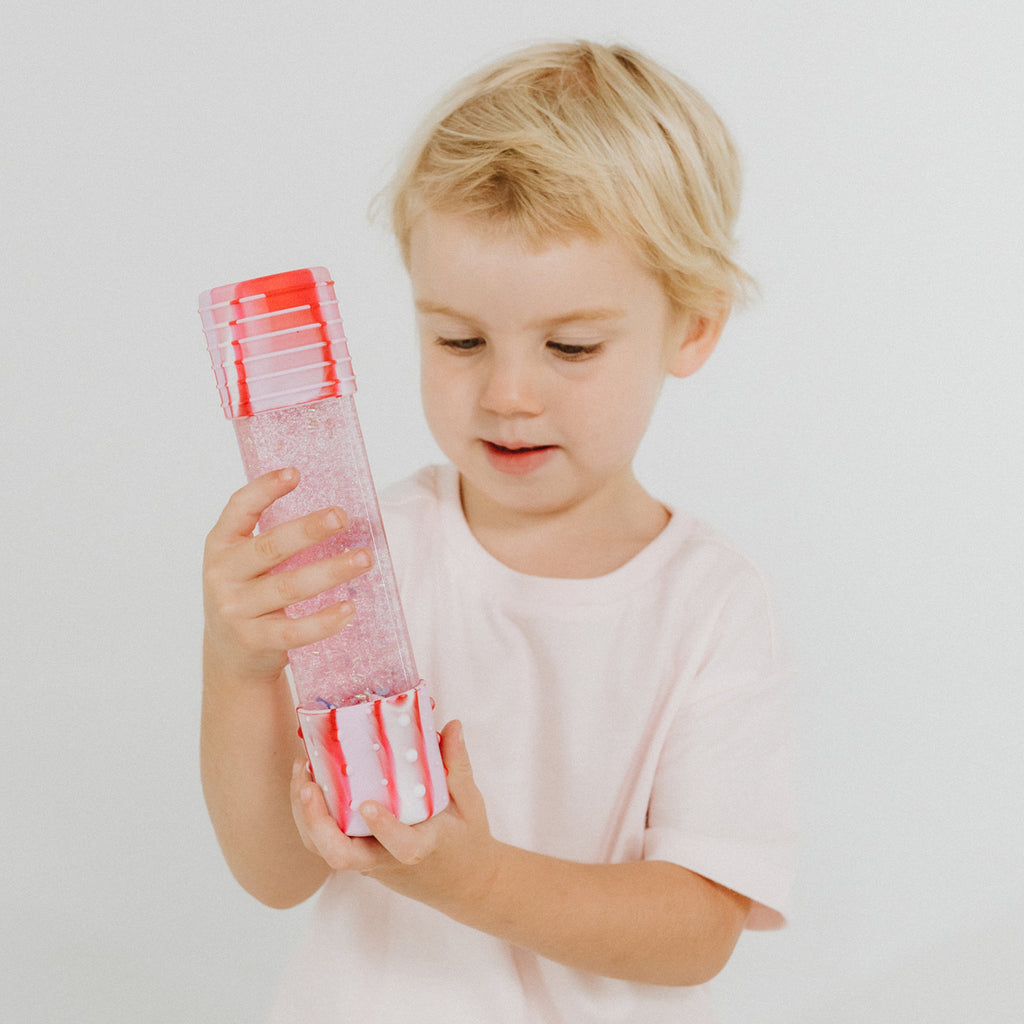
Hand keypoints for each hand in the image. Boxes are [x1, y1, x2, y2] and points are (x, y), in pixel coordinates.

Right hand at [202, 468, 373, 684]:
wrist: (230, 657)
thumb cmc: (249, 596)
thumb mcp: (246, 563)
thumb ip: (274, 538)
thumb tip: (333, 512)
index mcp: (221, 546)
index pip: (239, 509)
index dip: (264, 489)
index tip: (295, 473)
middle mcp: (223, 575)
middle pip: (271, 547)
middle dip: (308, 530)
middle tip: (342, 517)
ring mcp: (236, 610)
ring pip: (289, 587)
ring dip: (331, 571)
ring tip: (364, 558)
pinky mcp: (255, 641)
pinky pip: (295, 631)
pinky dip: (324, 621)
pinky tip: (349, 608)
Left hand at [291, 720, 501, 911]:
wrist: (462, 883)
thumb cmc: (466, 839)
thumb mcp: (470, 802)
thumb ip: (457, 764)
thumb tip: (452, 724)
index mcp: (424, 846)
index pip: (403, 847)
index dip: (384, 829)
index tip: (369, 805)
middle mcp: (388, 859)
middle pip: (342, 857)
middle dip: (318, 824)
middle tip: (309, 785)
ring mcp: (369, 861)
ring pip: (325, 850)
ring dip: (306, 816)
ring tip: (302, 771)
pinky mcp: (359, 856)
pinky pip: (326, 842)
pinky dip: (311, 815)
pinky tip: (309, 781)